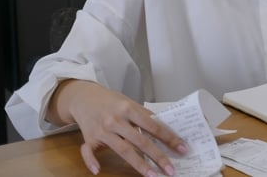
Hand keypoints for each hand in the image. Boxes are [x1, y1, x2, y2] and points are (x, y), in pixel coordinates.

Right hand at [52, 80, 185, 175]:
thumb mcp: (130, 103)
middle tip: (170, 169)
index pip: (153, 125)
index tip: (181, 148)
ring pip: (122, 149)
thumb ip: (144, 116)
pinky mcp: (89, 138)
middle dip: (158, 156)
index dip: (169, 138)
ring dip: (139, 164)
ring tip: (153, 175)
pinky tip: (98, 171)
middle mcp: (116, 120)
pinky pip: (88, 152)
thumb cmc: (112, 101)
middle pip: (140, 141)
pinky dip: (91, 161)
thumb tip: (165, 130)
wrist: (84, 96)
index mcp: (129, 108)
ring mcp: (102, 130)